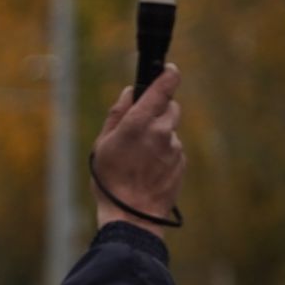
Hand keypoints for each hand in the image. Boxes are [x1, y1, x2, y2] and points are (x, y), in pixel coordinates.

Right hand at [91, 64, 184, 232]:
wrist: (132, 215)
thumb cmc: (110, 180)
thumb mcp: (102, 144)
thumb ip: (118, 114)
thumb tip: (129, 92)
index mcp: (139, 122)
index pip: (164, 87)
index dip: (169, 75)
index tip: (169, 69)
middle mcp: (161, 131)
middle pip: (171, 107)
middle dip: (159, 109)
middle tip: (141, 124)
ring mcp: (174, 147)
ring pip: (170, 130)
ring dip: (158, 135)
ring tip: (139, 157)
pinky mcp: (181, 162)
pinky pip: (172, 149)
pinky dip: (163, 153)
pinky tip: (147, 169)